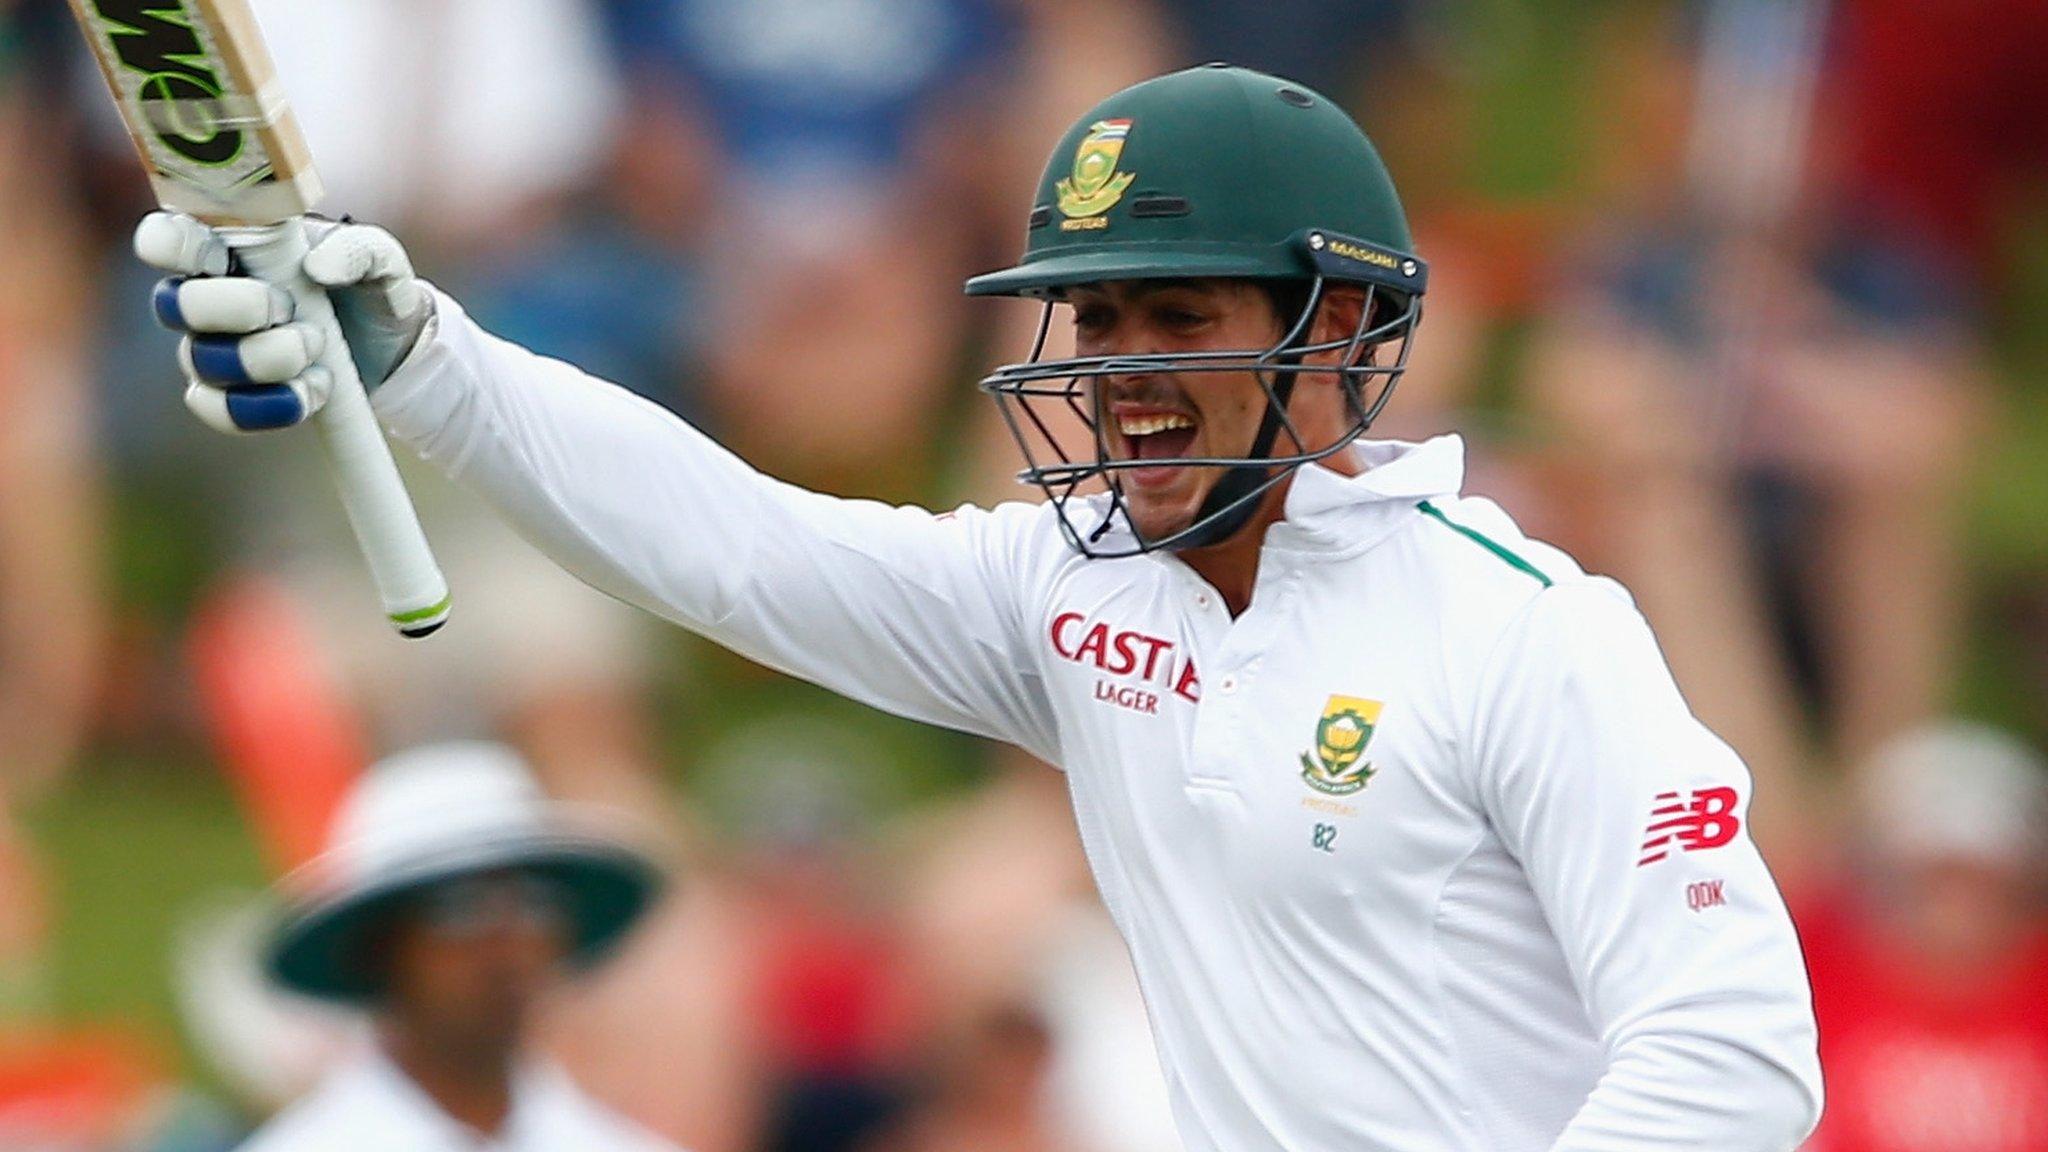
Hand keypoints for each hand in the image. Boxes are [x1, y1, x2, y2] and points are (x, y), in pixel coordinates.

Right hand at [134, 213, 433, 433]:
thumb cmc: (369, 288)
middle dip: (235, 307)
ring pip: (201, 360)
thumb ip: (357, 250)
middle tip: (288, 307)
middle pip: (174, 304)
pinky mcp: (233, 396)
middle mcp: (206, 296)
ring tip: (316, 345)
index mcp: (227, 247)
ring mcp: (213, 349)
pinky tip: (316, 387)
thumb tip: (317, 267)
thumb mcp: (379, 258)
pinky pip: (221, 411)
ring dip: (265, 357)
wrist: (393, 348)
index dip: (170, 244)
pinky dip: (271, 404)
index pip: (163, 238)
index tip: (219, 257)